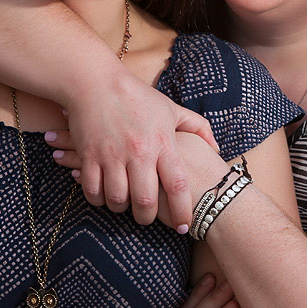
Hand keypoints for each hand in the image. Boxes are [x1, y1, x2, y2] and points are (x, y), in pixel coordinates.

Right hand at [58, 69, 217, 229]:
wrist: (96, 81)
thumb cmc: (137, 96)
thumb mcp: (172, 109)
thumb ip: (198, 128)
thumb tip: (217, 148)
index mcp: (163, 143)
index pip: (178, 185)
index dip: (183, 210)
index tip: (185, 226)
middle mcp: (139, 152)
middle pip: (146, 200)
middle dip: (148, 218)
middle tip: (148, 219)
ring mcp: (112, 155)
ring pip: (118, 200)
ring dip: (122, 209)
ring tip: (125, 205)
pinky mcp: (89, 155)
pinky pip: (93, 190)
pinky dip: (98, 199)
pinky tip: (104, 195)